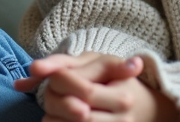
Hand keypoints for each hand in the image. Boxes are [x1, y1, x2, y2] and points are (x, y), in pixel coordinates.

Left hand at [13, 52, 179, 121]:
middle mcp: (122, 120)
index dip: (62, 82)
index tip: (52, 76)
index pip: (85, 90)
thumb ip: (67, 62)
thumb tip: (32, 68)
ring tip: (52, 109)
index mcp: (123, 96)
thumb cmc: (117, 80)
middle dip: (55, 102)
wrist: (146, 111)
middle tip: (49, 94)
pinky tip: (58, 119)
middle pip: (77, 113)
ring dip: (52, 119)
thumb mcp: (101, 63)